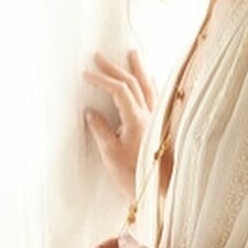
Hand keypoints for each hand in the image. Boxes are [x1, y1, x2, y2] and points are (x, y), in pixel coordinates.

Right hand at [83, 49, 156, 198]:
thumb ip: (100, 129)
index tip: (86, 74)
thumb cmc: (134, 176)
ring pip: (148, 86)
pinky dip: (149, 84)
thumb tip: (90, 112)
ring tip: (132, 54)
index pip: (119, 89)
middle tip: (100, 56)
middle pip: (133, 82)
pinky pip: (156, 96)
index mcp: (137, 119)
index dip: (102, 79)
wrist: (159, 193)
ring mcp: (158, 119)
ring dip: (138, 69)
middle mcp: (150, 114)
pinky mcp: (161, 126)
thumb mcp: (110, 153)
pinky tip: (150, 80)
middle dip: (115, 68)